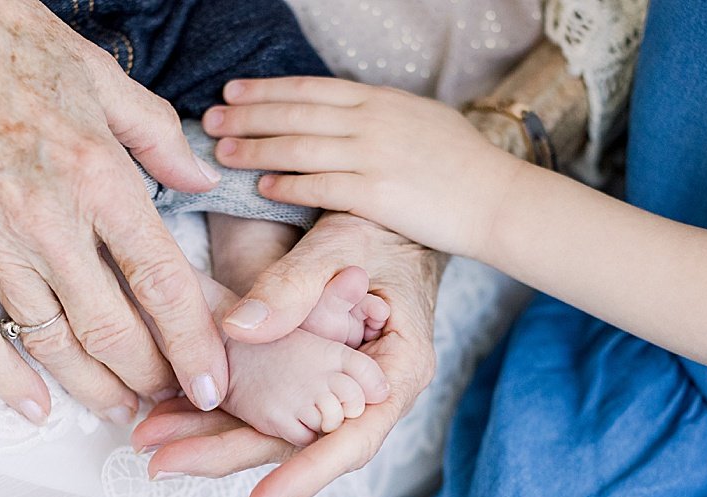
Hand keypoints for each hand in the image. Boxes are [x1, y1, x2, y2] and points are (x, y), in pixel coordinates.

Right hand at [0, 0, 228, 425]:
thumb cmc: (12, 44)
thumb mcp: (107, 79)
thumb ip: (162, 140)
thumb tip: (201, 183)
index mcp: (100, 178)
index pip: (162, 284)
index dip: (193, 344)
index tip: (211, 383)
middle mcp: (47, 221)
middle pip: (112, 329)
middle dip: (150, 376)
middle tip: (171, 397)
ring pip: (51, 342)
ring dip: (92, 388)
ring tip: (122, 409)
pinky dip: (4, 378)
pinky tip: (35, 407)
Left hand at [132, 213, 442, 496]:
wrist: (383, 218)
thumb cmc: (381, 229)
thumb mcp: (343, 246)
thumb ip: (296, 288)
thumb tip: (239, 331)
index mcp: (398, 371)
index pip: (353, 440)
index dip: (304, 476)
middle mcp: (366, 394)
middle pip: (296, 443)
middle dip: (226, 455)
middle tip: (162, 463)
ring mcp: (332, 389)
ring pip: (271, 426)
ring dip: (209, 434)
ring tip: (149, 438)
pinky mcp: (304, 378)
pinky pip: (260, 400)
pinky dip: (215, 404)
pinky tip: (168, 410)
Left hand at [203, 77, 518, 258]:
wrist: (496, 198)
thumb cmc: (463, 165)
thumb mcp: (420, 122)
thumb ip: (379, 117)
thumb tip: (345, 118)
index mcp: (381, 100)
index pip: (310, 89)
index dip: (267, 90)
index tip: (233, 93)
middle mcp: (372, 121)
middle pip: (295, 113)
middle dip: (247, 116)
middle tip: (210, 121)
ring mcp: (373, 155)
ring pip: (299, 147)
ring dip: (256, 149)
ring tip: (223, 153)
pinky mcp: (376, 193)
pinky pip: (319, 186)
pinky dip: (286, 184)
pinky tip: (260, 187)